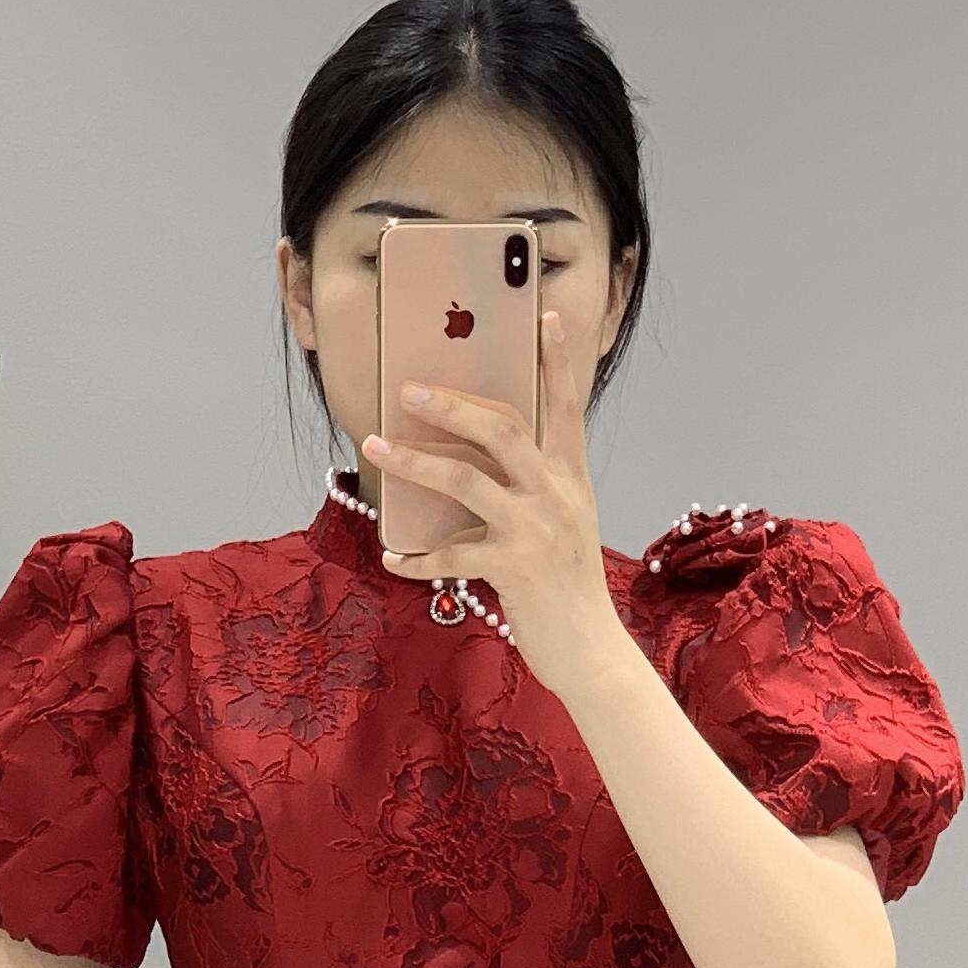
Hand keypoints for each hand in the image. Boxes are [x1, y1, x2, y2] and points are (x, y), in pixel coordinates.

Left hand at [361, 306, 632, 710]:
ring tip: (376, 447)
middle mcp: (557, 494)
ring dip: (413, 461)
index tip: (547, 316)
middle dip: (450, 405)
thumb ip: (535, 488)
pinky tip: (393, 558)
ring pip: (465, 478)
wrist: (591, 651)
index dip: (557, 361)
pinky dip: (416, 557)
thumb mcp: (565, 524)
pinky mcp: (513, 569)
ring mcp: (536, 529)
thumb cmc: (568, 587)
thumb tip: (477, 461)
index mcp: (572, 478)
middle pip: (501, 428)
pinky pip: (450, 553)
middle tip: (407, 390)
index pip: (565, 407)